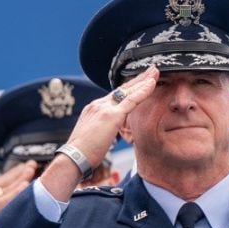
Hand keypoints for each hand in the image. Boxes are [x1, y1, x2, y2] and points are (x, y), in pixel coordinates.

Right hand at [40, 66, 157, 201]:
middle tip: (150, 70)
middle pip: (122, 89)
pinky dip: (143, 90)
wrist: (73, 157)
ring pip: (128, 91)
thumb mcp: (91, 137)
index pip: (114, 96)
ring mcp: (104, 108)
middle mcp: (98, 105)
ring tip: (155, 72)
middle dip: (137, 79)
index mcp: (93, 110)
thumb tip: (105, 136)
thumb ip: (100, 131)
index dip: (127, 88)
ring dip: (143, 80)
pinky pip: (131, 100)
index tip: (138, 83)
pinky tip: (152, 83)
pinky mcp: (112, 115)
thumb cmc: (81, 154)